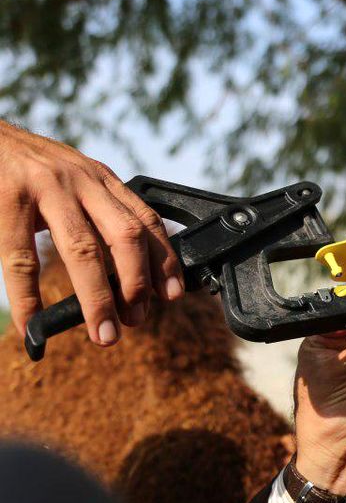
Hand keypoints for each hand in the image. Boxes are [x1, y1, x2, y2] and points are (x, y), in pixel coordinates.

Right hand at [0, 120, 183, 344]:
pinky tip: (31, 323)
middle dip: (137, 284)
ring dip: (97, 298)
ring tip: (103, 333)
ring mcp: (46, 188)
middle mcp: (82, 181)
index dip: (163, 260)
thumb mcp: (73, 181)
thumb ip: (98, 214)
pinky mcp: (8, 199)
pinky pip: (21, 257)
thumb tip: (124, 271)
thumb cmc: (27, 170)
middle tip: (136, 320)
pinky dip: (27, 296)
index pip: (146, 221)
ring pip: (83, 249)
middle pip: (125, 237)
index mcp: (101, 179)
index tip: (172, 295)